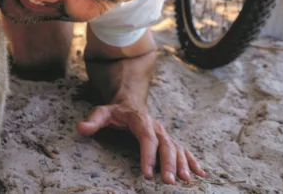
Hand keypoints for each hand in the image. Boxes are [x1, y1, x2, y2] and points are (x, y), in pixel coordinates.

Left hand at [76, 102, 205, 183]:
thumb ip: (92, 121)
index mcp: (141, 120)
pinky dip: (193, 161)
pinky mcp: (169, 139)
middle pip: (166, 145)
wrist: (130, 100)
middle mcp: (156, 127)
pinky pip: (183, 150)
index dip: (148, 155)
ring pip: (177, 148)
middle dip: (168, 164)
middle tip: (168, 182)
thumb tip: (80, 128)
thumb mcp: (101, 112)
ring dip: (182, 164)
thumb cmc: (115, 110)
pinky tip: (201, 174)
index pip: (146, 138)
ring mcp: (164, 133)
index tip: (147, 173)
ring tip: (185, 181)